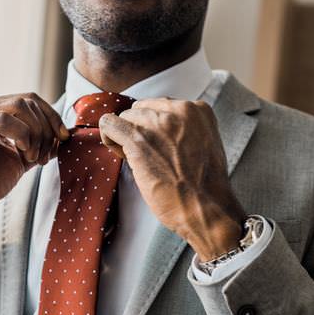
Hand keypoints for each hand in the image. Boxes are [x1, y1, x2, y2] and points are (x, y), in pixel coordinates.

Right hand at [0, 93, 69, 255]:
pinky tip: (23, 153)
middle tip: (45, 157)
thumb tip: (63, 135)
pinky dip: (22, 135)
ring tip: (34, 158)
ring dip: (36, 133)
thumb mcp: (17, 159)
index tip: (63, 139)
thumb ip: (37, 144)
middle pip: (27, 100)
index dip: (51, 116)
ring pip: (18, 106)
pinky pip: (2, 121)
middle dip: (46, 128)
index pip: (28, 98)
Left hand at [98, 98, 245, 261]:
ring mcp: (158, 123)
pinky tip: (119, 152)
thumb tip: (151, 128)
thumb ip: (182, 130)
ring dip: (125, 137)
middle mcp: (178, 109)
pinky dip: (109, 137)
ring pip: (124, 117)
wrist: (205, 208)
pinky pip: (108, 124)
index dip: (154, 128)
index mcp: (197, 109)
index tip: (159, 147)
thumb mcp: (203, 144)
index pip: (159, 106)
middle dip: (139, 131)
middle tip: (149, 157)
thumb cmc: (203, 185)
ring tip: (139, 160)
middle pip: (140, 110)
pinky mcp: (138, 139)